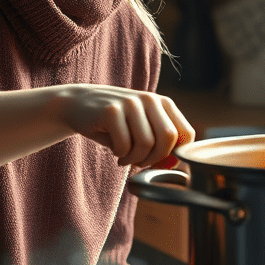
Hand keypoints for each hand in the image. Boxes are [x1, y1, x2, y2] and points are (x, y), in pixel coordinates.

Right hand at [57, 85, 194, 166]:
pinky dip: (120, 155)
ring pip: (146, 144)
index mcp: (163, 103)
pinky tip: (114, 150)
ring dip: (135, 159)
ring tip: (125, 157)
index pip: (186, 134)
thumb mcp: (142, 128)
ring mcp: (130, 103)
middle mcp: (150, 99)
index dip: (175, 155)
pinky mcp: (111, 111)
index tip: (159, 162)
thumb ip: (161, 143)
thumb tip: (174, 165)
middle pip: (168, 139)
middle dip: (155, 159)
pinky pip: (124, 145)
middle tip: (140, 162)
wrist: (78, 104)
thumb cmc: (116, 123)